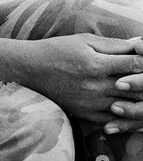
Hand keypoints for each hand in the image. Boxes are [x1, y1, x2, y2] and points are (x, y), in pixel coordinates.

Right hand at [22, 34, 142, 130]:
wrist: (28, 69)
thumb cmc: (56, 50)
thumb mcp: (84, 40)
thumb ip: (115, 45)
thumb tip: (141, 43)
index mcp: (96, 64)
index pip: (136, 65)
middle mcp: (95, 86)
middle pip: (137, 88)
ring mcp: (90, 102)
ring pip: (129, 107)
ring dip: (140, 100)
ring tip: (141, 92)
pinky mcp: (85, 113)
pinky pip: (114, 120)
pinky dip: (127, 116)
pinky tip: (131, 108)